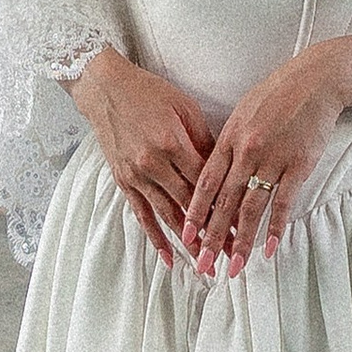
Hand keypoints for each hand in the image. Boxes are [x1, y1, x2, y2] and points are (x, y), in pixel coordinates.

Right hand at [70, 48, 216, 265]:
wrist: (106, 88)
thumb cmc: (150, 93)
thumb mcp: (185, 109)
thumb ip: (205, 142)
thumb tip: (225, 171)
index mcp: (173, 144)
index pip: (207, 184)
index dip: (227, 208)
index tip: (245, 226)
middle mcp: (153, 164)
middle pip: (190, 206)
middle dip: (214, 232)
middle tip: (233, 253)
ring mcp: (136, 175)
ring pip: (168, 216)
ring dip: (188, 242)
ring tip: (207, 262)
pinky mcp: (124, 181)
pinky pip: (142, 215)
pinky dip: (156, 238)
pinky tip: (169, 258)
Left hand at [183, 45, 348, 274]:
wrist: (315, 81)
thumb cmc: (277, 95)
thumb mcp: (242, 113)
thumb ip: (227, 143)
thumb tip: (212, 172)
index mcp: (229, 139)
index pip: (206, 183)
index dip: (194, 212)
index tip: (185, 235)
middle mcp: (246, 152)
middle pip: (224, 202)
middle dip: (211, 237)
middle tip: (204, 265)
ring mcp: (273, 159)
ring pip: (252, 208)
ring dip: (241, 241)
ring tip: (234, 266)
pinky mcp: (299, 165)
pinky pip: (284, 202)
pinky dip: (276, 227)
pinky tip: (270, 248)